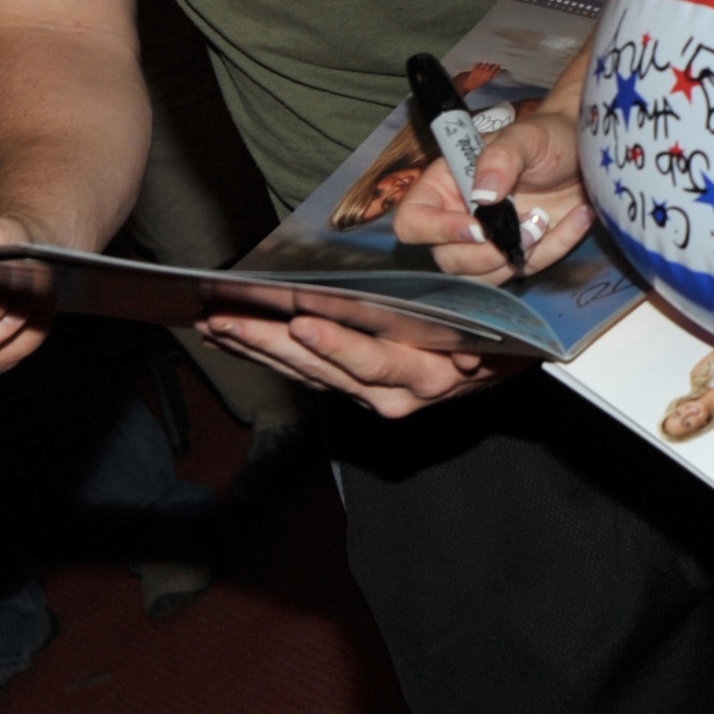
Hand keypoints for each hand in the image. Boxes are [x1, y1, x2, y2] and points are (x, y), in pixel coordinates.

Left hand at [198, 312, 510, 416]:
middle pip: (322, 368)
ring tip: (214, 325)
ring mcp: (368, 394)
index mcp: (426, 376)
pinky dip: (266, 355)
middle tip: (226, 320)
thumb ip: (480, 347)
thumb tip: (469, 354)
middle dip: (270, 343)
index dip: (337, 345)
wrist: (500, 367)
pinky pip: (303, 374)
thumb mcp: (499, 338)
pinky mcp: (352, 389)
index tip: (302, 323)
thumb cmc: (499, 337)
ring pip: (304, 373)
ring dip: (255, 348)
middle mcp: (392, 393)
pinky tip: (232, 339)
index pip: (375, 361)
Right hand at [390, 106, 593, 282]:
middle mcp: (459, 218)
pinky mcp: (518, 255)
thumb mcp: (525, 136)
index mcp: (445, 186)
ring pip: (483, 277)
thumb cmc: (546, 137)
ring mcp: (488, 242)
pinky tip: (577, 218)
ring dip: (518, 256)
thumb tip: (482, 194)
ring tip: (547, 218)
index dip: (436, 231)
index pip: (412, 222)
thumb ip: (501, 158)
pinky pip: (526, 270)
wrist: (584, 152)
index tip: (477, 226)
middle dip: (488, 252)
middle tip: (530, 223)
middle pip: (448, 260)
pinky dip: (554, 250)